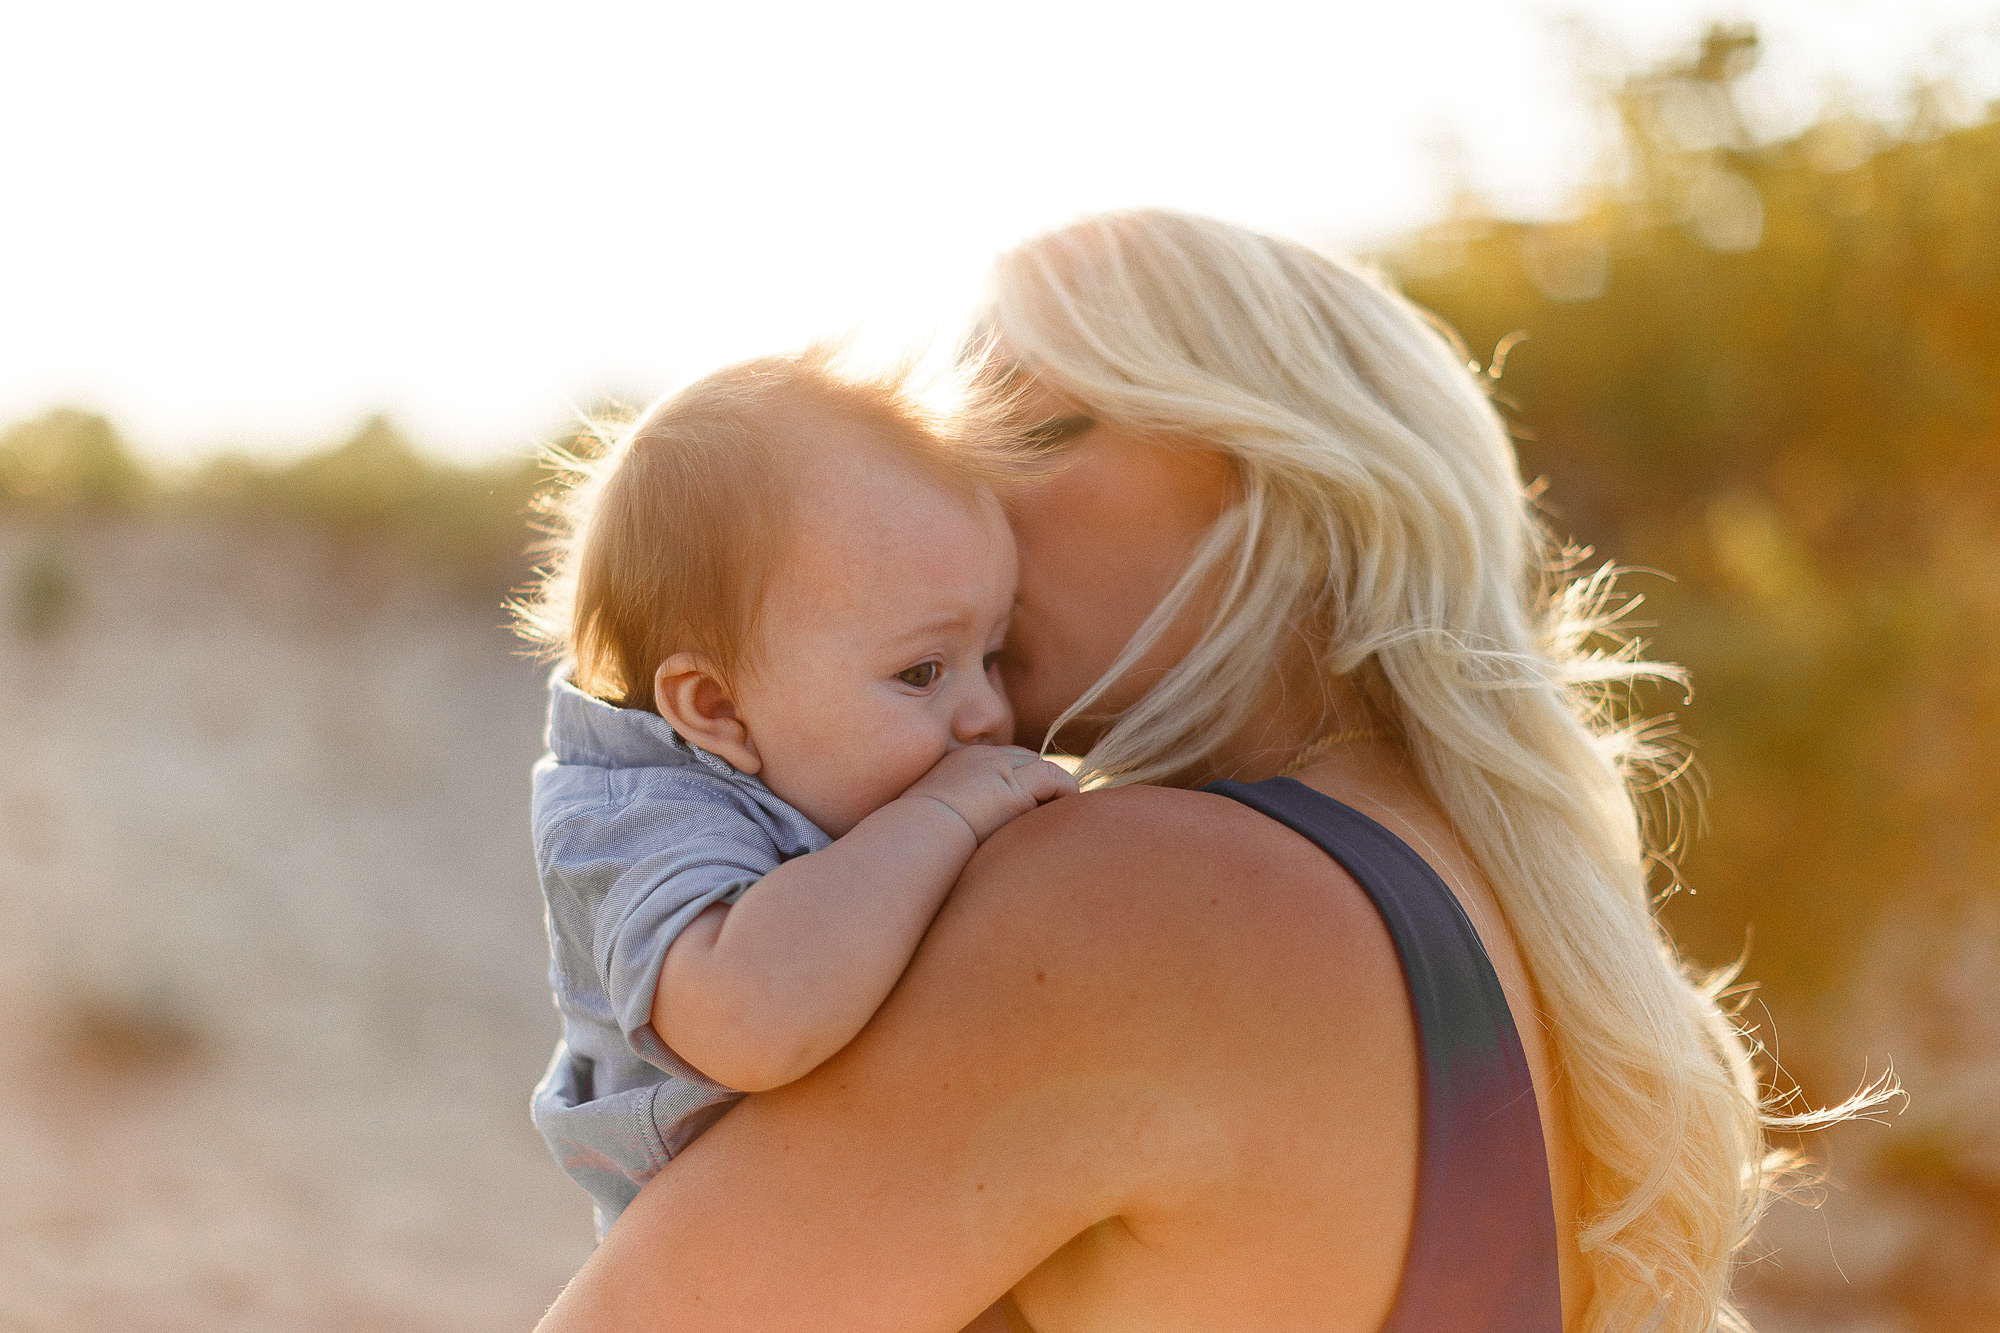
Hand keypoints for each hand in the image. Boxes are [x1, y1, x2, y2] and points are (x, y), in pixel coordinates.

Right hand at [903, 745, 1078, 842]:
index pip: (1001, 760)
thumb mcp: (931, 814)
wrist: (917, 835)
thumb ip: (955, 810)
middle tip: (1048, 810)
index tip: (1028, 804)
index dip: (1019, 780)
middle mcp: (979, 757)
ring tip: (1060, 814)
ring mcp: (997, 767)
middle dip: (1038, 783)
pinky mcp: (1013, 785)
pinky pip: (1053, 778)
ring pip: (1040, 767)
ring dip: (1052, 791)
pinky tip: (1067, 809)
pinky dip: (1065, 791)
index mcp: (958, 761)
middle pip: (1025, 760)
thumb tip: (964, 827)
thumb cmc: (918, 835)